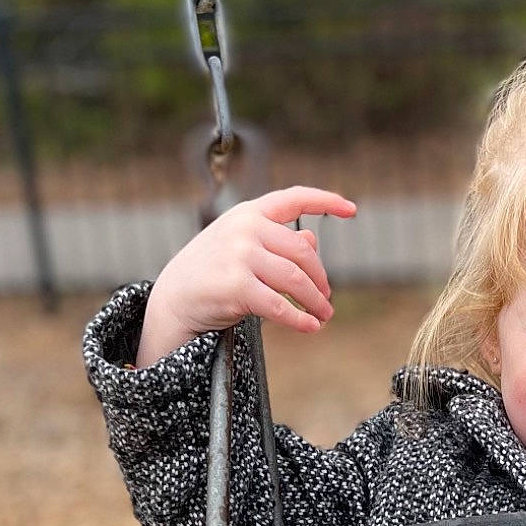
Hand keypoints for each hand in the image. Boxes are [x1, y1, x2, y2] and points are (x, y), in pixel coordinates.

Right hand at [136, 187, 356, 367]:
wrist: (174, 298)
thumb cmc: (212, 272)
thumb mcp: (242, 246)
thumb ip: (276, 241)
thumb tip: (312, 240)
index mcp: (248, 213)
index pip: (293, 199)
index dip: (325, 201)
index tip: (351, 209)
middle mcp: (245, 228)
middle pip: (302, 253)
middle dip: (320, 279)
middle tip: (327, 298)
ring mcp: (239, 255)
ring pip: (295, 280)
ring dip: (315, 301)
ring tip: (324, 315)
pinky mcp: (236, 286)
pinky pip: (280, 306)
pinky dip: (300, 318)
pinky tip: (311, 327)